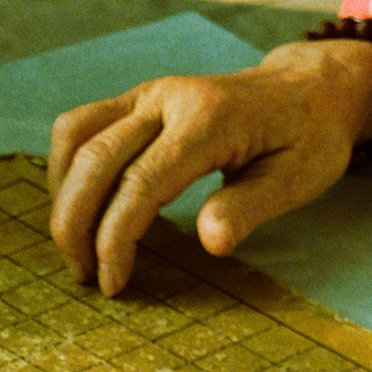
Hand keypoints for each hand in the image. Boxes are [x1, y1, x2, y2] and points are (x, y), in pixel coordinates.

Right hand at [47, 36, 371, 298]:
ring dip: (62, 195)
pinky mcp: (136, 98)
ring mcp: (148, 93)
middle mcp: (168, 97)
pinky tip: (80, 209)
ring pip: (74, 136)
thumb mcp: (299, 179)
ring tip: (75, 248)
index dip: (116, 237)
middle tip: (83, 276)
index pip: (141, 182)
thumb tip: (210, 243)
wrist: (309, 89)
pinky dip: (68, 169)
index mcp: (209, 119)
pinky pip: (80, 127)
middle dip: (75, 224)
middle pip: (94, 158)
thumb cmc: (307, 139)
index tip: (113, 282)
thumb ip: (249, 208)